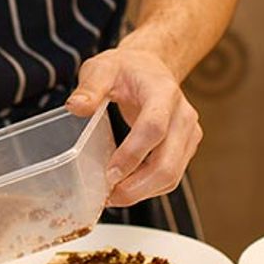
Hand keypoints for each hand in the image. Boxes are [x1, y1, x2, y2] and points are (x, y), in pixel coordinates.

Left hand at [65, 45, 201, 207]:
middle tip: (109, 195)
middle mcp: (182, 114)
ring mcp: (188, 132)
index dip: (133, 154)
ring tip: (114, 196)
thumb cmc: (125, 69)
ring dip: (143, 192)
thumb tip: (76, 107)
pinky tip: (127, 188)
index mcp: (163, 91)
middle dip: (138, 186)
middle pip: (167, 161)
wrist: (150, 67)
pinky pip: (172, 175)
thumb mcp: (102, 68)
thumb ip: (89, 87)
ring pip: (172, 174)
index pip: (154, 127)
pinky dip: (150, 188)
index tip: (110, 173)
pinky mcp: (186, 146)